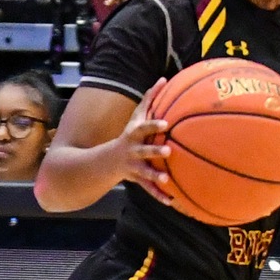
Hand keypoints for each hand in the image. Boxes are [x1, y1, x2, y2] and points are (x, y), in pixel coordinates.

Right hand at [107, 84, 174, 203]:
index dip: (153, 125)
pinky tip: (172, 201)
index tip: (166, 123)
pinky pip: (149, 189)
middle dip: (154, 151)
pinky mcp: (138, 180)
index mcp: (134, 135)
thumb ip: (149, 99)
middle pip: (144, 150)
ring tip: (166, 180)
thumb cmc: (128, 135)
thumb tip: (163, 78)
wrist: (106, 161)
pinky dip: (159, 195)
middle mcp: (133, 151)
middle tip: (169, 150)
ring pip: (145, 172)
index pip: (143, 128)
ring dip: (154, 176)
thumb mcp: (135, 118)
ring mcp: (134, 166)